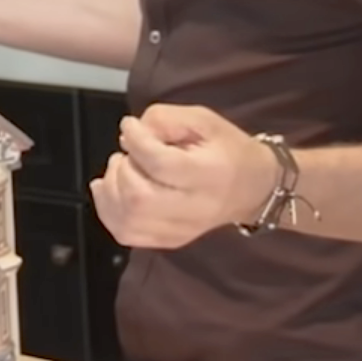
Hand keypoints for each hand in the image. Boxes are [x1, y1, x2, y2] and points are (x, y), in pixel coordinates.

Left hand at [90, 103, 279, 249]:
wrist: (253, 188)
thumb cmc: (228, 149)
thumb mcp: (203, 120)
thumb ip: (165, 120)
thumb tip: (130, 135)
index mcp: (209, 174)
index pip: (160, 164)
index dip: (136, 141)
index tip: (129, 126)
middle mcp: (194, 208)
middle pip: (139, 197)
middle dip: (121, 170)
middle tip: (127, 153)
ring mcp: (181, 230)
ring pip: (128, 220)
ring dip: (111, 190)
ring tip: (120, 169)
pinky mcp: (170, 240)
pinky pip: (127, 234)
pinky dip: (108, 211)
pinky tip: (108, 190)